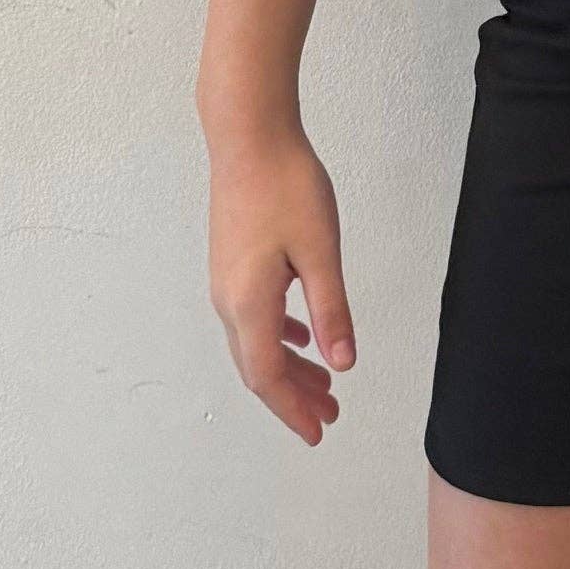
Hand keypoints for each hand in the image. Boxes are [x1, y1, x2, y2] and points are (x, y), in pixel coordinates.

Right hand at [205, 122, 357, 445]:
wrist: (249, 136)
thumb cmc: (285, 186)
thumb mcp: (320, 251)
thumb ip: (332, 311)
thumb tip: (342, 364)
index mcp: (248, 303)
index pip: (268, 376)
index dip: (293, 410)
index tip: (318, 432)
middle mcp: (229, 299)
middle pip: (259, 366)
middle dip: (294, 397)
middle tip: (330, 417)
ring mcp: (227, 281)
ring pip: (257, 342)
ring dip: (289, 368)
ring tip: (325, 385)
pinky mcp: (233, 263)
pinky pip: (254, 316)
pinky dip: (279, 336)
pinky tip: (302, 336)